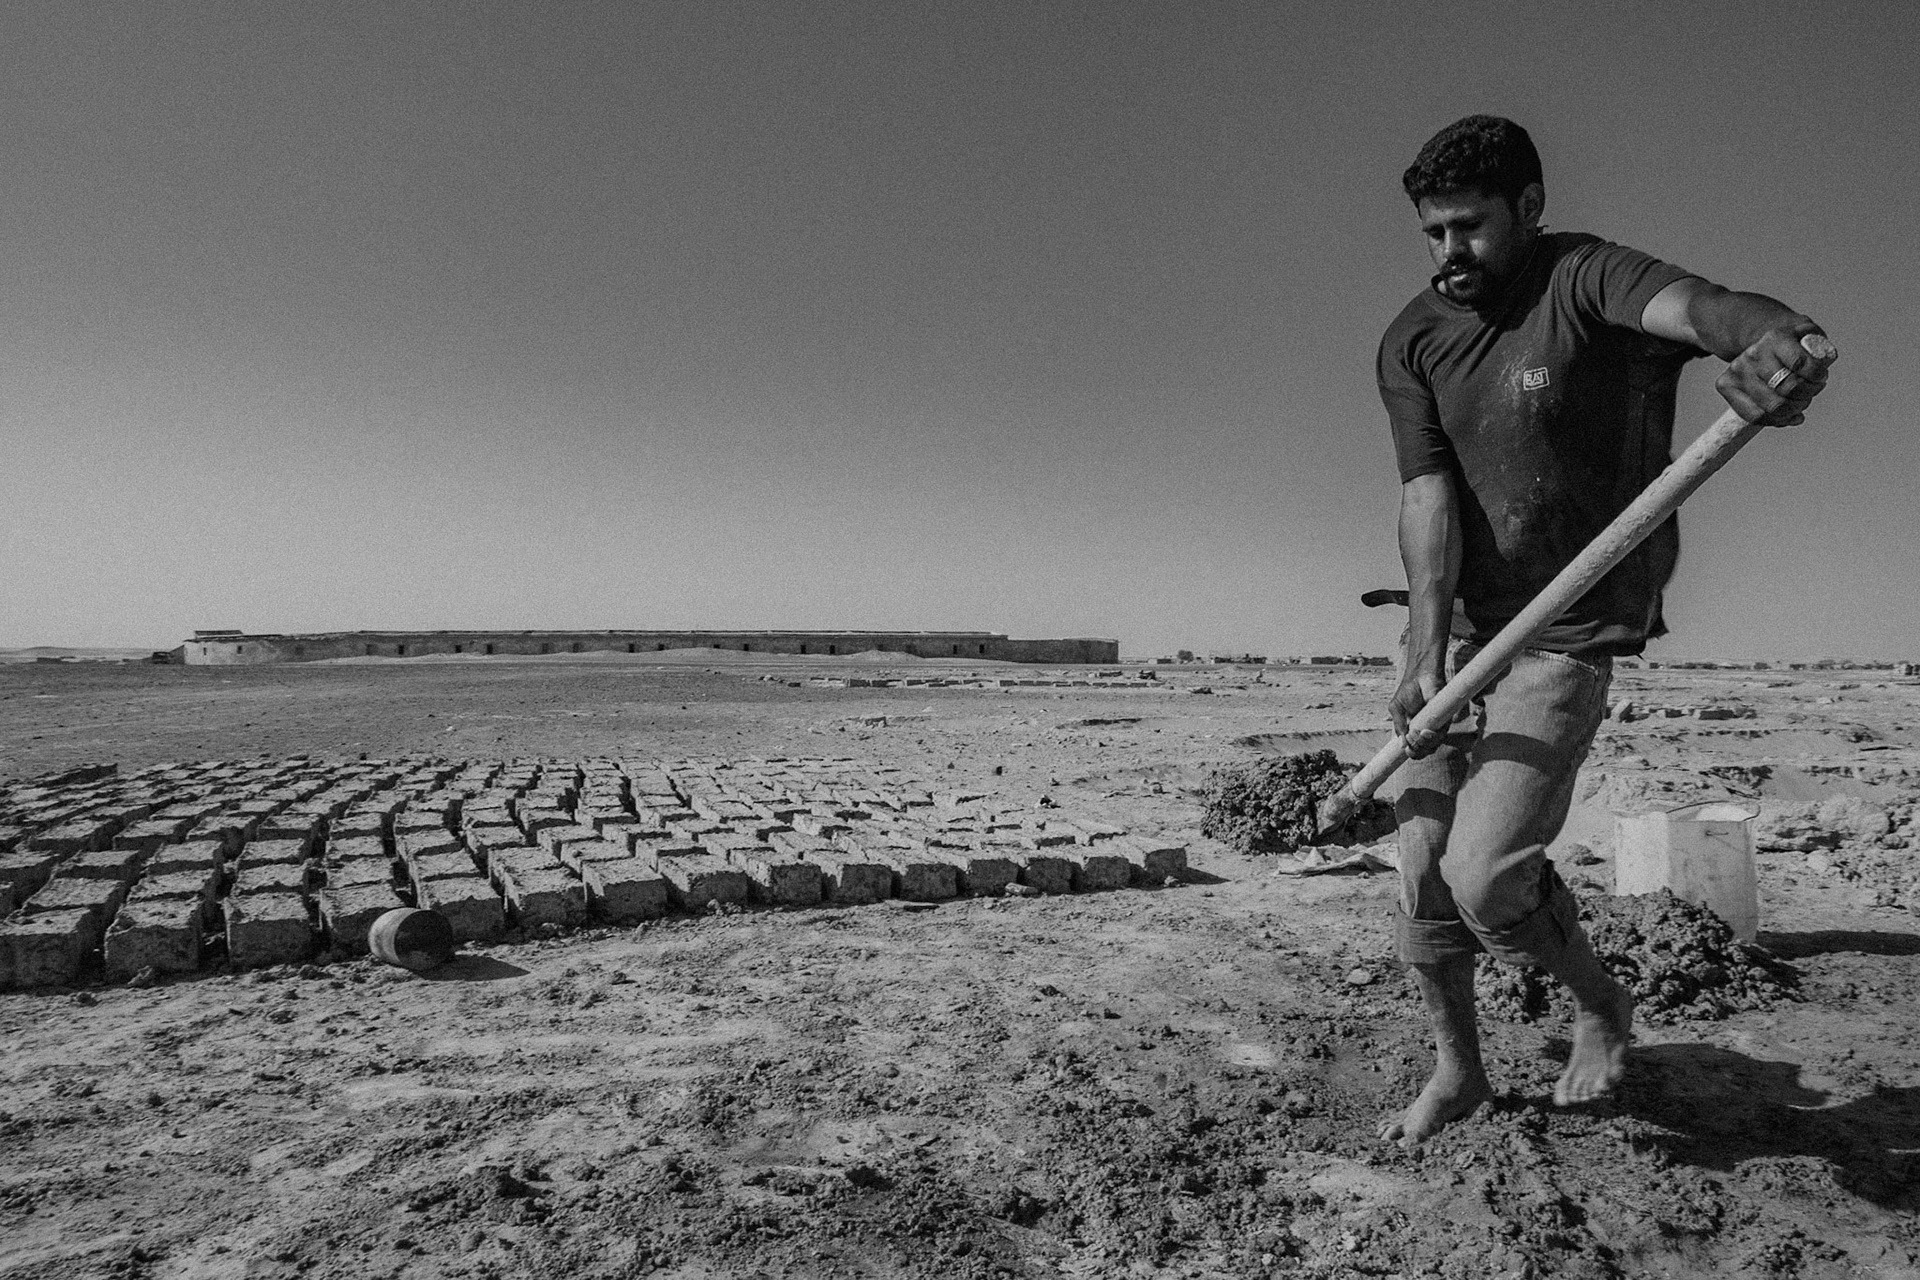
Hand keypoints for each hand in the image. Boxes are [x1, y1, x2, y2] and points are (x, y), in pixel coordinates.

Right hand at [1389, 662, 1444, 757]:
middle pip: (1424, 751)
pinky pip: (1441, 735)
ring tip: (1416, 735)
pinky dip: (1432, 737)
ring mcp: (1436, 726)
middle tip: (1410, 741)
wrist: (1420, 676)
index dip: (1411, 753)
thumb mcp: (1396, 709)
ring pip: (1433, 746)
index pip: (1414, 748)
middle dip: (1416, 751)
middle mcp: (1426, 730)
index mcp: (1413, 729)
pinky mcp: (1445, 720)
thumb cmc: (1408, 691)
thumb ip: (1398, 726)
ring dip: (1423, 745)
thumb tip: (1401, 745)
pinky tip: (1424, 732)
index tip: (1406, 751)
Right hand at [1717, 327, 1834, 426]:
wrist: (1761, 342)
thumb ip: (1820, 347)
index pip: (1800, 364)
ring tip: (1800, 403)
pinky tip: (1789, 416)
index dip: (1816, 377)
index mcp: (1775, 338)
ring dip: (1794, 410)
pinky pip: (1754, 416)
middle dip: (1807, 395)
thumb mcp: (1809, 335)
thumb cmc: (1791, 343)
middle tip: (1812, 391)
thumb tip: (1824, 361)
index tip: (1822, 378)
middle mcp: (1753, 354)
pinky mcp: (1726, 385)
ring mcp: (1738, 371)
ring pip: (1772, 406)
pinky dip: (1777, 420)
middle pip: (1786, 388)